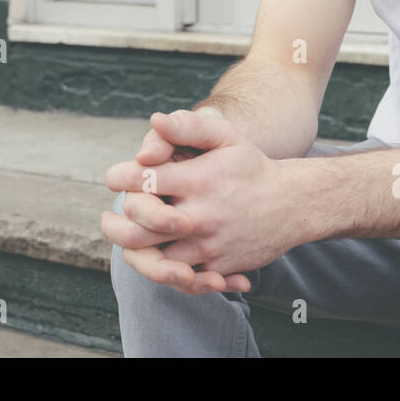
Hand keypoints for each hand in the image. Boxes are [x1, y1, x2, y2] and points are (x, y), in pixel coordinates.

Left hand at [101, 110, 250, 294]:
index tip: (116, 178)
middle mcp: (200, 216)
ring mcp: (208, 246)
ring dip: (132, 252)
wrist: (292, 205)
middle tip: (107, 217)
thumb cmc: (250, 166)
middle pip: (138, 229)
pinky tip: (154, 258)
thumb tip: (154, 120)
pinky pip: (181, 281)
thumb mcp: (226, 136)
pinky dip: (162, 273)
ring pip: (154, 262)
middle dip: (114, 224)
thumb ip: (189, 126)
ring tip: (124, 240)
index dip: (120, 178)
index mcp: (197, 181)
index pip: (142, 181)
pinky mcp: (217, 268)